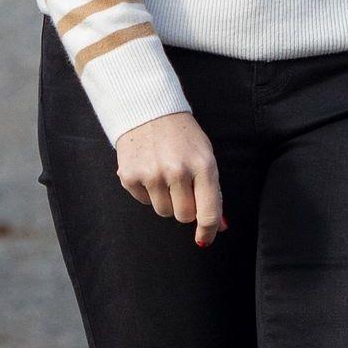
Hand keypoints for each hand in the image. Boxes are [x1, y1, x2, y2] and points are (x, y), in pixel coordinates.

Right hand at [113, 109, 226, 245]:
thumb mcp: (204, 155)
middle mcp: (177, 171)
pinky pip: (144, 201)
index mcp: (202, 165)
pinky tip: (149, 168)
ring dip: (166, 199)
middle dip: (185, 208)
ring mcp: (152, 174)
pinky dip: (148, 191)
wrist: (148, 109)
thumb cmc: (182, 135)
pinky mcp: (130, 176)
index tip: (205, 238)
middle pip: (184, 216)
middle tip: (182, 187)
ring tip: (164, 172)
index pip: (208, 211)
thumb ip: (211, 190)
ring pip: (163, 211)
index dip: (208, 230)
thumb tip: (217, 226)